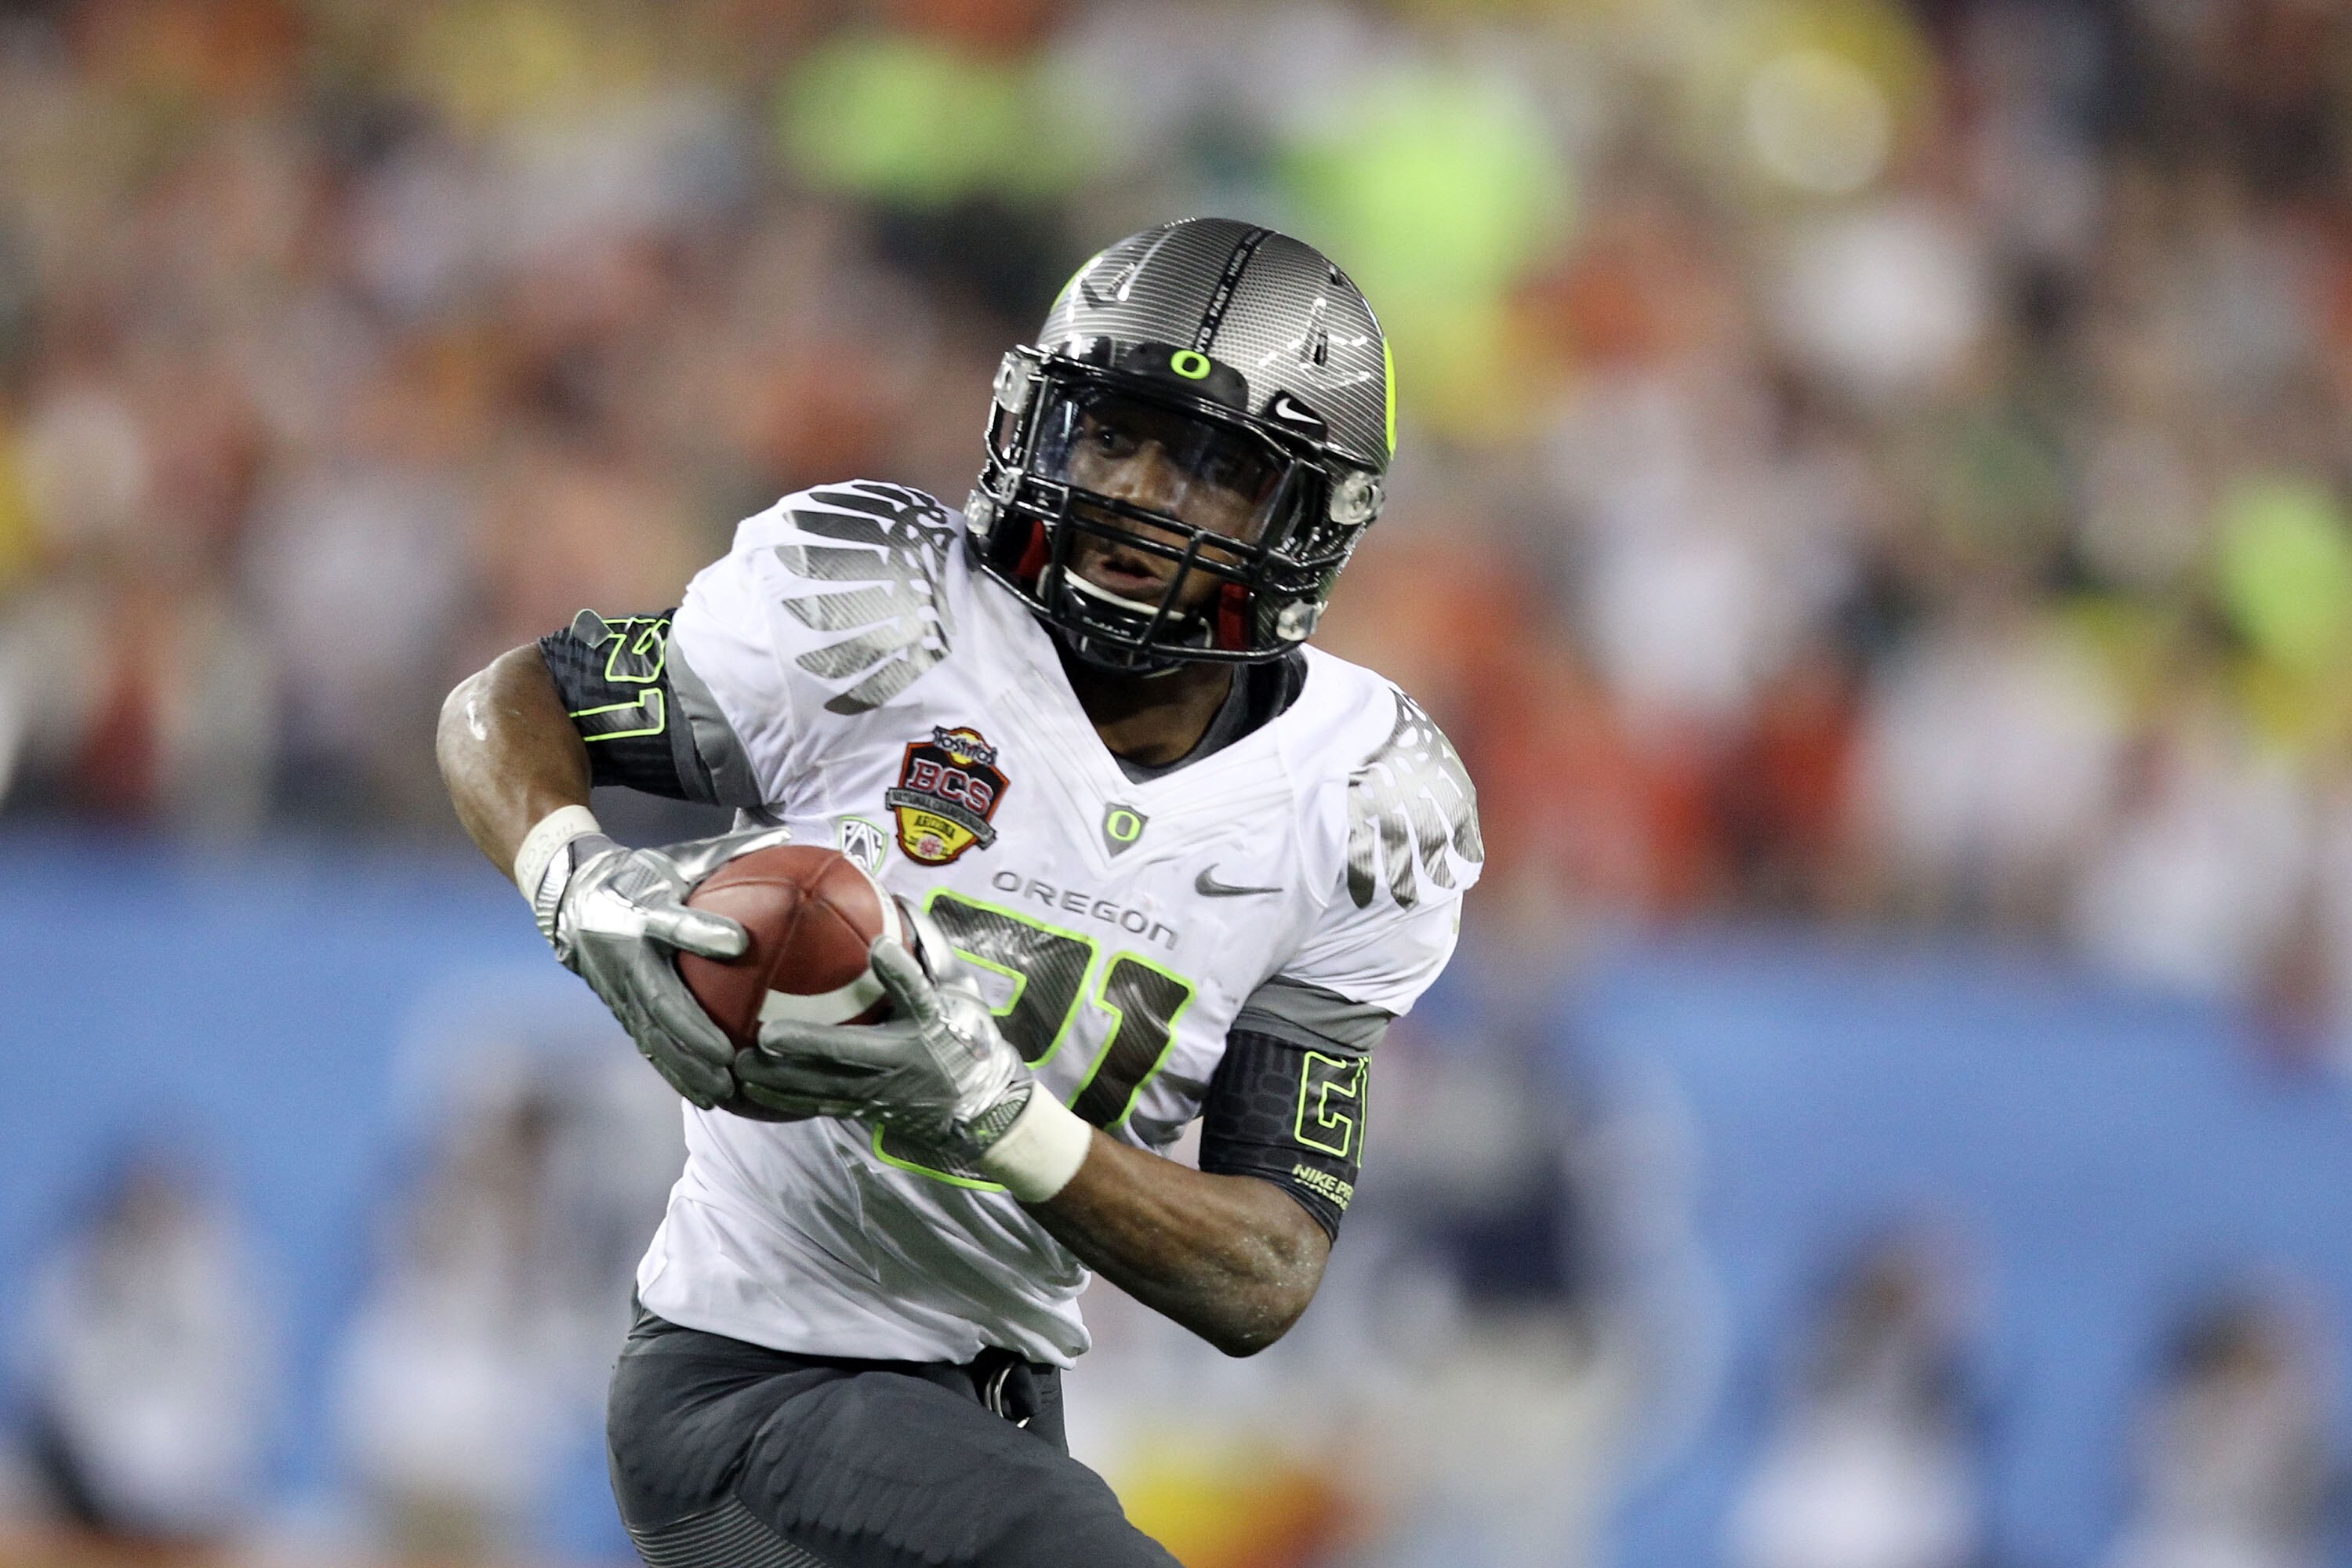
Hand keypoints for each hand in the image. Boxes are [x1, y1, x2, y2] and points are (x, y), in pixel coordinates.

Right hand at [537, 825, 790, 1107]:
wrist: (571, 898)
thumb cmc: (641, 875)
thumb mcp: (679, 857)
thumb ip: (730, 853)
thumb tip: (788, 837)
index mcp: (643, 910)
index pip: (673, 920)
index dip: (702, 930)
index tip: (739, 944)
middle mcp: (627, 953)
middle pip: (659, 999)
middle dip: (693, 1032)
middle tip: (732, 1057)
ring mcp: (619, 988)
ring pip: (652, 1034)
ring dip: (686, 1066)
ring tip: (725, 1091)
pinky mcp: (620, 1010)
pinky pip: (649, 1047)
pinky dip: (677, 1073)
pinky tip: (711, 1097)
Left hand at [740, 909, 1033, 1156]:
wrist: (980, 1106)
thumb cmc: (966, 1042)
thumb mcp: (961, 999)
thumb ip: (929, 964)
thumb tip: (896, 911)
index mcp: (930, 1027)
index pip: (917, 994)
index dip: (899, 971)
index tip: (879, 948)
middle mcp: (904, 1061)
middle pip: (851, 1051)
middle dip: (808, 1045)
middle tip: (767, 1035)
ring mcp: (882, 1091)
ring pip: (826, 1087)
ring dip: (782, 1079)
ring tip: (742, 1068)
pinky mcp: (866, 1110)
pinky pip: (820, 1106)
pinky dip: (786, 1099)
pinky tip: (752, 1090)